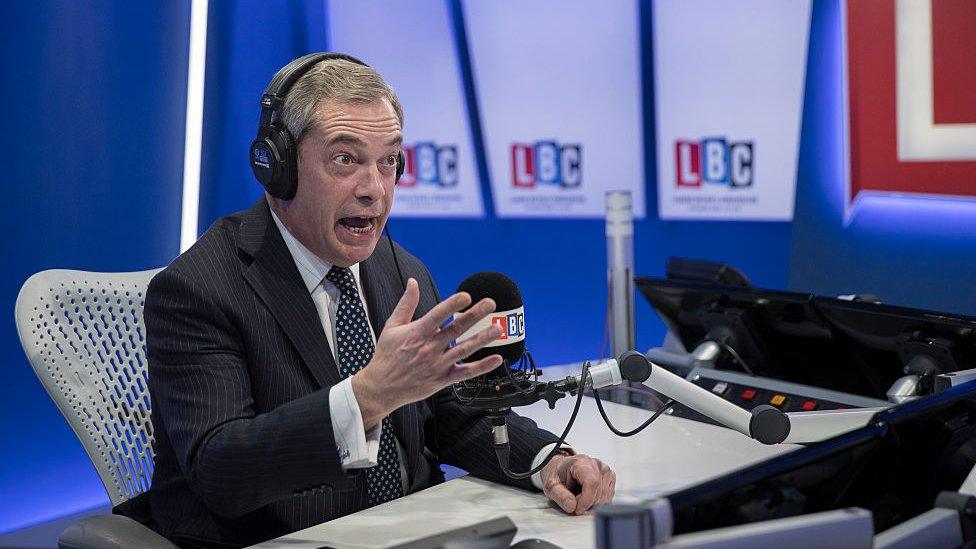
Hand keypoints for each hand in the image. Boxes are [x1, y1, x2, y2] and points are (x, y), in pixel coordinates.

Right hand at [352, 278, 503, 428]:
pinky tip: (496, 359)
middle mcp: (429, 348)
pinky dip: (482, 367)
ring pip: (464, 349)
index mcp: (417, 333)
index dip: (452, 305)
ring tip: (497, 328)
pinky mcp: (443, 379)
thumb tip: (413, 282)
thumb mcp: (392, 326)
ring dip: (482, 338)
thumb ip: (406, 303)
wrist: (382, 387)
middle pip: (455, 329)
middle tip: (490, 303)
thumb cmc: (387, 355)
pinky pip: (466, 373)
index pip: (437, 315)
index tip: (466, 296)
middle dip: (474, 315)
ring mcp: (438, 365)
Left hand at [540, 453, 615, 514]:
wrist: (562, 469)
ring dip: (593, 503)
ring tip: (580, 497)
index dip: (586, 500)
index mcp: (581, 462)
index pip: (591, 483)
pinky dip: (599, 501)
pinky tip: (588, 496)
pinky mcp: (610, 477)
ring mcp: (605, 470)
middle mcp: (596, 464)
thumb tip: (572, 506)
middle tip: (574, 502)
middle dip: (587, 503)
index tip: (576, 509)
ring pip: (606, 495)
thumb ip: (560, 496)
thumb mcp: (551, 486)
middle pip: (599, 491)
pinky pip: (609, 496)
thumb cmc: (558, 476)